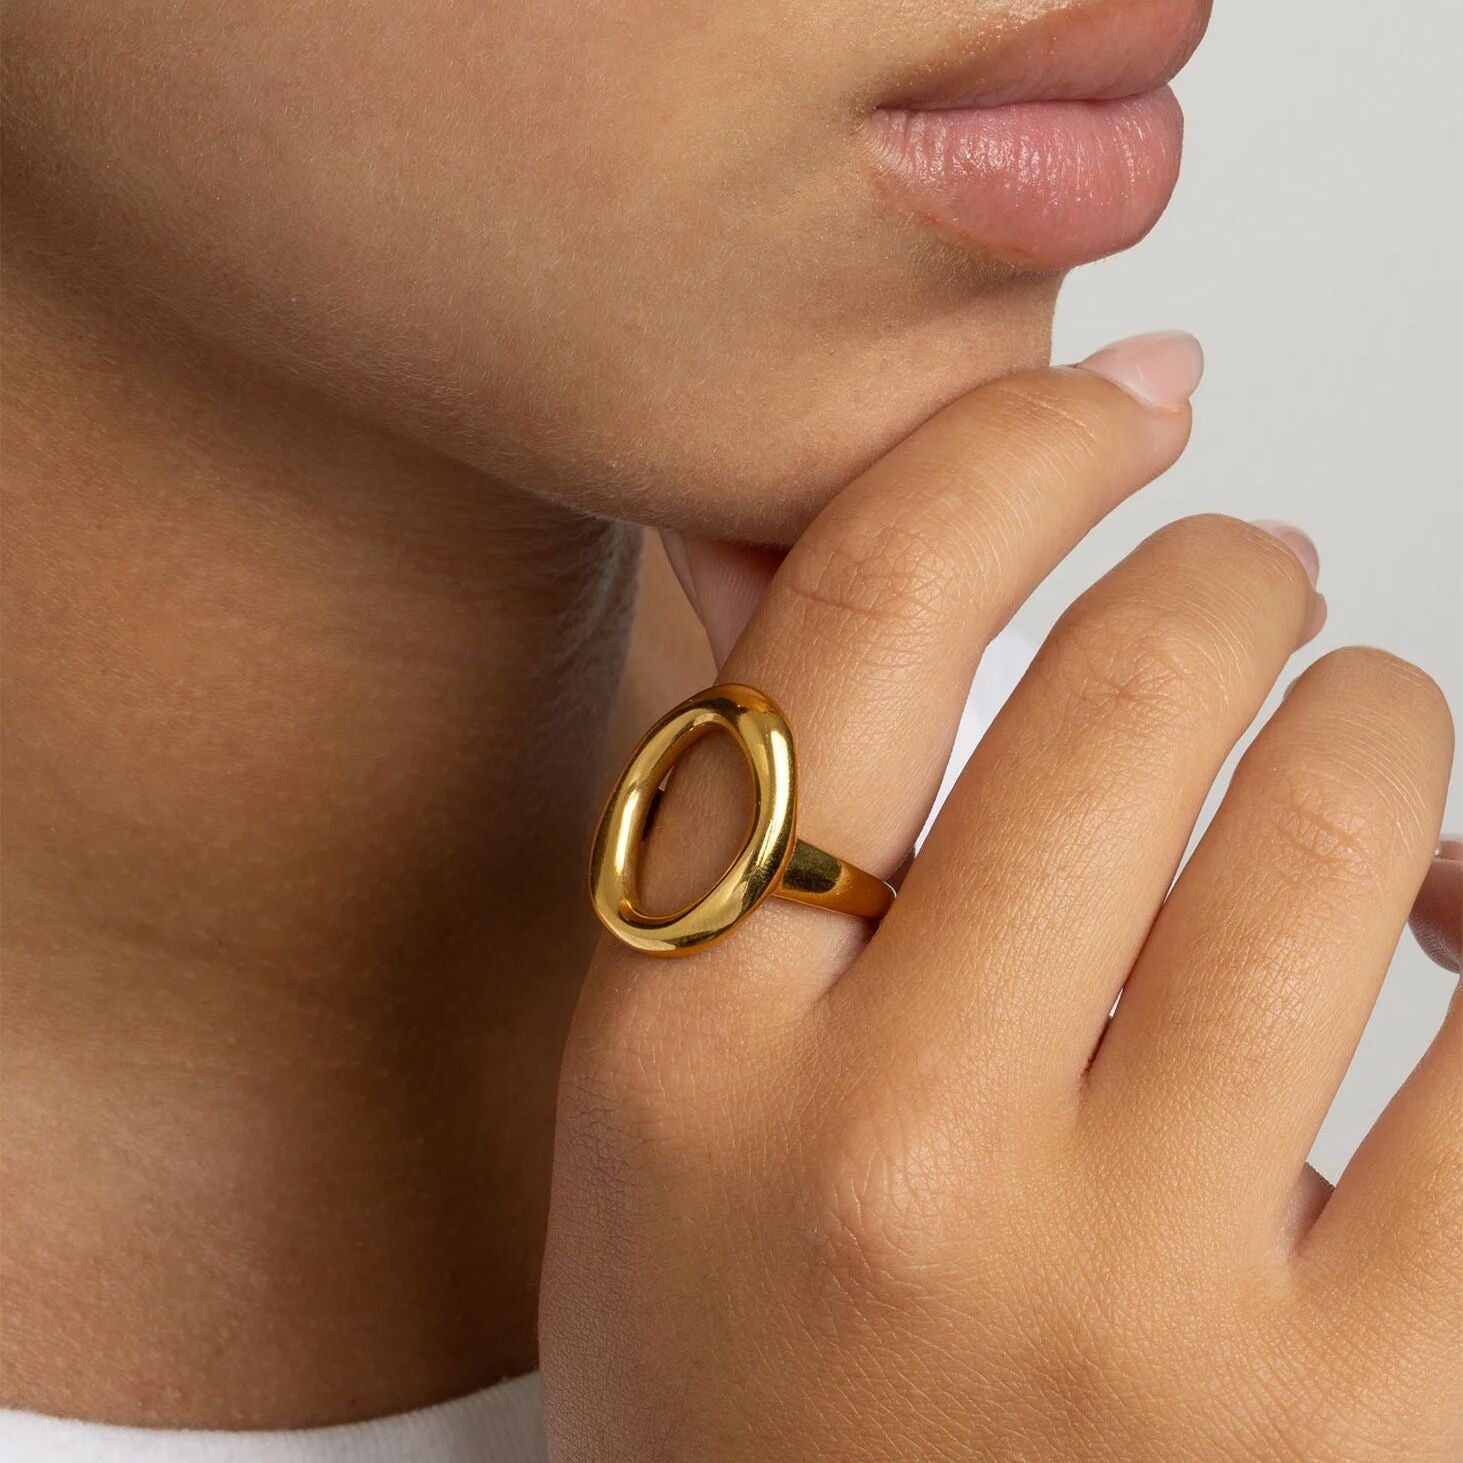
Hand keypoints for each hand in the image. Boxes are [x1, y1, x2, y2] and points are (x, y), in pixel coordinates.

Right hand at [542, 333, 1459, 1459]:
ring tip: (1358, 749)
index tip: (1112, 410)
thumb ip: (757, 826)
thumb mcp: (671, 1103)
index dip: (1012, 448)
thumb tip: (901, 525)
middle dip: (1230, 580)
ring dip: (1380, 726)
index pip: (866, 613)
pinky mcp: (1363, 1437)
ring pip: (1347, 817)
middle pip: (1138, 683)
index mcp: (690, 1054)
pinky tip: (1459, 914)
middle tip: (1252, 586)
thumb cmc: (760, 1388)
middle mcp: (892, 1160)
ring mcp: (1135, 1308)